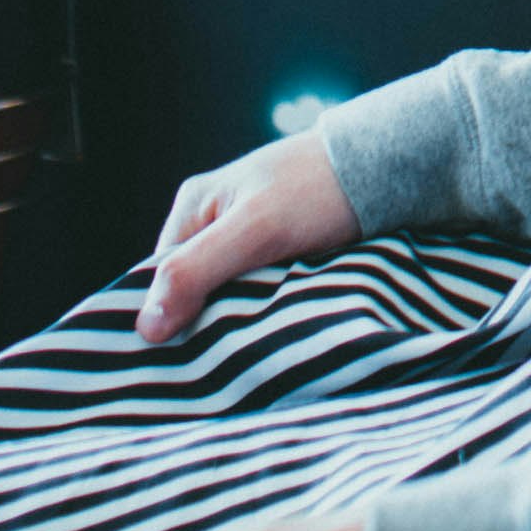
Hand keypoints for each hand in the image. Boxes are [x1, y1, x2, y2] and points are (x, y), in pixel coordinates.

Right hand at [135, 130, 360, 345]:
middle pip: (191, 292)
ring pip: (225, 298)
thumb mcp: (255, 229)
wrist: (385, 167)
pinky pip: (256, 295)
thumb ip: (197, 270)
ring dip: (237, 323)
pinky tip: (274, 332)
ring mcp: (246, 238)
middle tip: (223, 361)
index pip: (158, 282)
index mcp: (194, 209)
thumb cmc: (317, 189)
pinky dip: (262, 314)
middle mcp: (214, 222)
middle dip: (204, 325)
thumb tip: (145, 327)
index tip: (180, 363)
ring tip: (252, 349)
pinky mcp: (279, 252)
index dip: (166, 321)